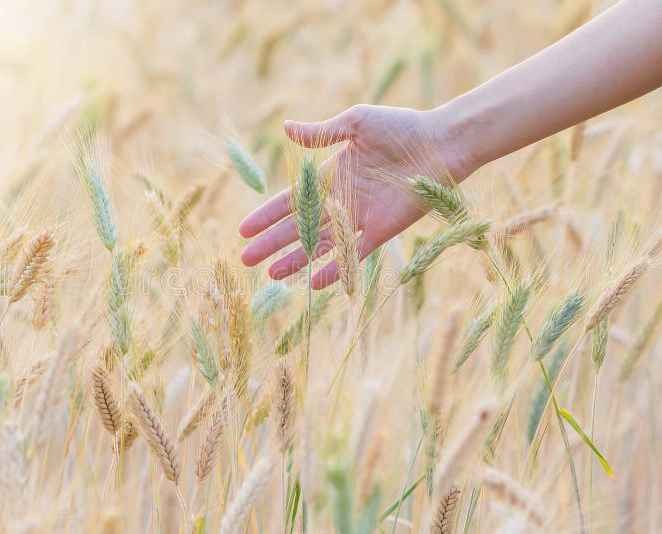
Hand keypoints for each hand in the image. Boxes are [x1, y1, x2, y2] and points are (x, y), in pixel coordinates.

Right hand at [238, 104, 476, 289]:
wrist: (442, 143)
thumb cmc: (402, 128)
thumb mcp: (356, 123)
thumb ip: (321, 133)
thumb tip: (286, 128)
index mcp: (332, 175)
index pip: (291, 200)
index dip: (267, 215)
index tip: (244, 229)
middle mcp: (342, 200)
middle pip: (299, 227)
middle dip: (271, 243)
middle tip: (246, 259)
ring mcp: (360, 218)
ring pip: (321, 245)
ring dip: (296, 260)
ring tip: (271, 274)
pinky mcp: (382, 230)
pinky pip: (354, 254)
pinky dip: (336, 268)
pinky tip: (314, 282)